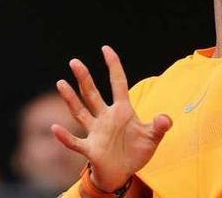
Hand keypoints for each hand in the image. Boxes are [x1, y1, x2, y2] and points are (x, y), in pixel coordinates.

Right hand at [52, 46, 171, 191]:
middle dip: (84, 78)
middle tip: (75, 61)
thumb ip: (160, 126)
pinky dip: (65, 137)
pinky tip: (55, 128)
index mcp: (123, 110)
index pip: (117, 82)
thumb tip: (166, 119)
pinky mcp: (90, 149)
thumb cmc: (137, 151)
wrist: (124, 172)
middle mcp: (106, 117)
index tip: (106, 48)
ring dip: (70, 99)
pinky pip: (75, 142)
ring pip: (80, 112)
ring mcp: (96, 132)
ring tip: (61, 83)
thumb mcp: (153, 137)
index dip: (113, 66)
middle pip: (92, 94)